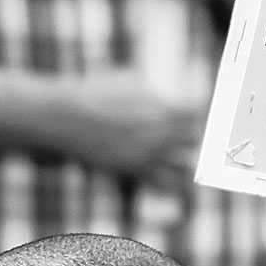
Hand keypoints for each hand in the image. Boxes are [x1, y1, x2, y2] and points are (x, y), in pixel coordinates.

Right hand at [66, 71, 207, 184]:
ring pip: (185, 166)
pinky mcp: (133, 171)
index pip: (199, 112)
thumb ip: (156, 92)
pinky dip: (171, 181)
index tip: (194, 110)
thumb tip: (171, 96)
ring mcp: (148, 155)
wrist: (65, 117)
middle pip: (195, 139)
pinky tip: (167, 172)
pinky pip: (164, 184)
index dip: (199, 111)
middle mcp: (160, 134)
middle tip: (184, 130)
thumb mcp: (131, 80)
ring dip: (184, 159)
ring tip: (177, 153)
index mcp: (163, 108)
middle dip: (191, 134)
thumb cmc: (96, 92)